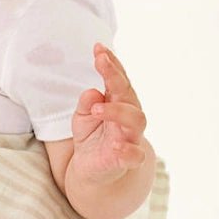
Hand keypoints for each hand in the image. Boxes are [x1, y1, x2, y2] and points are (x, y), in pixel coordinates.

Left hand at [70, 46, 147, 187]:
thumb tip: (92, 93)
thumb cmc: (91, 137)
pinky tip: (115, 145)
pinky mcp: (128, 160)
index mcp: (118, 103)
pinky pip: (134, 155)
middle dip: (116, 77)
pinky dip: (127, 149)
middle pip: (129, 94)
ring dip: (117, 111)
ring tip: (96, 109)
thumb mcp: (82, 117)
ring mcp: (131, 138)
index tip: (99, 48)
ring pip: (136, 120)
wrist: (93, 170)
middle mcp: (128, 117)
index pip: (118, 80)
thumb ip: (86, 104)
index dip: (111, 63)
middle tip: (100, 62)